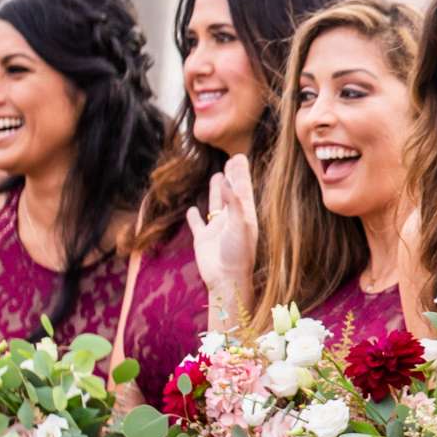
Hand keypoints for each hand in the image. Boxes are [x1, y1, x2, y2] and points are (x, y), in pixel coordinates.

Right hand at [186, 155, 259, 317]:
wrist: (226, 280)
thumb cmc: (238, 254)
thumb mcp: (240, 225)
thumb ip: (234, 203)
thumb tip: (226, 180)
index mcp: (244, 215)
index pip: (242, 189)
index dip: (240, 173)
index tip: (239, 156)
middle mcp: (231, 220)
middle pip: (231, 193)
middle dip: (232, 176)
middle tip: (232, 159)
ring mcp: (217, 229)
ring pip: (215, 204)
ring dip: (216, 191)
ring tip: (217, 176)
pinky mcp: (203, 239)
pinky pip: (197, 224)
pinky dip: (194, 216)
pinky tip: (192, 209)